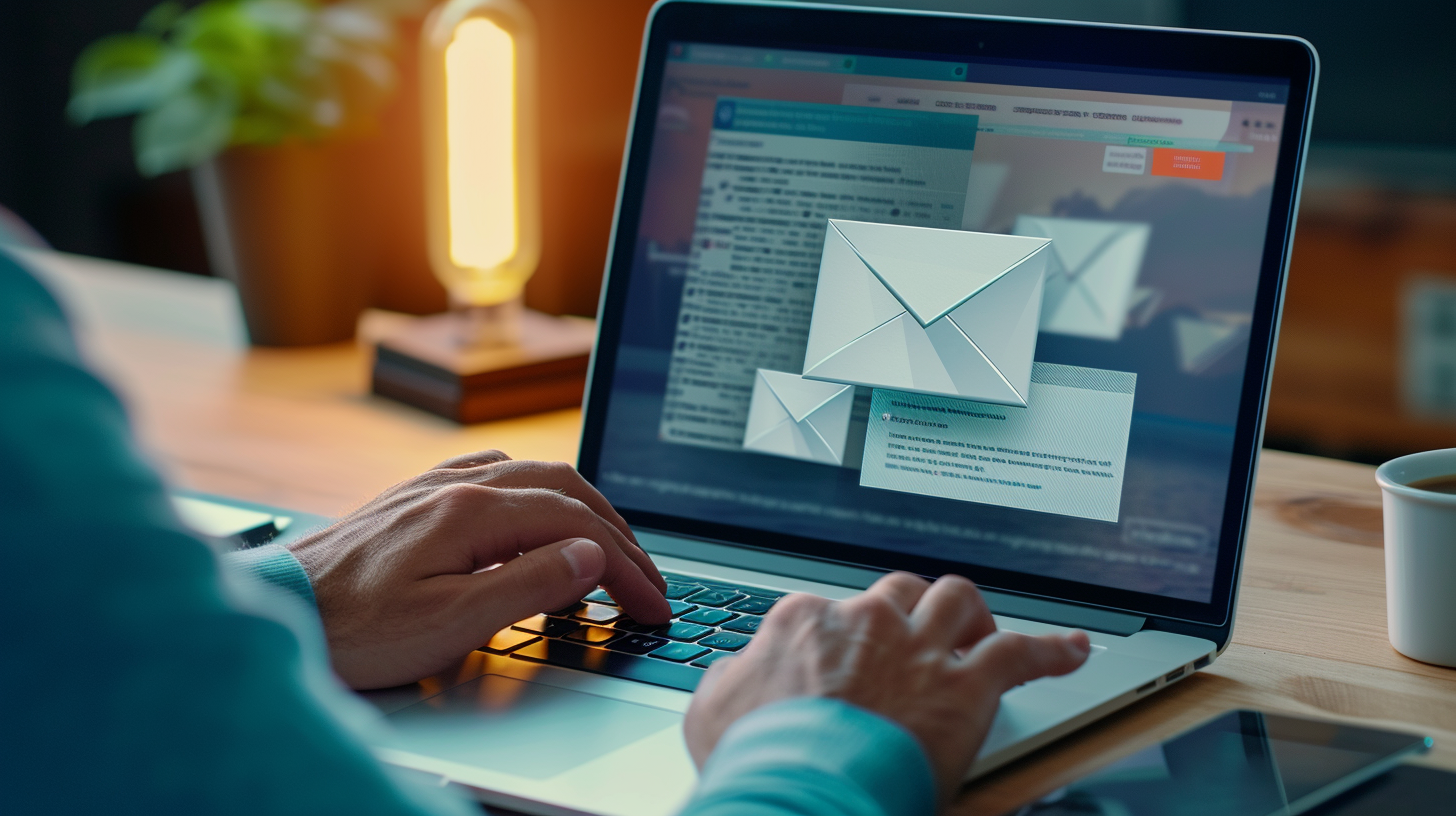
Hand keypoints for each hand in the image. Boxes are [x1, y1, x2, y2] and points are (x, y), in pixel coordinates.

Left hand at [286, 450, 669, 689]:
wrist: (279, 608)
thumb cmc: (355, 628)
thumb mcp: (450, 624)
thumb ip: (528, 586)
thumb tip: (591, 556)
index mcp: (472, 513)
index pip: (578, 527)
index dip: (626, 567)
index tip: (652, 603)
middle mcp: (458, 485)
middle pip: (566, 490)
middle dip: (618, 534)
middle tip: (647, 581)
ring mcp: (437, 485)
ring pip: (535, 475)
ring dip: (584, 509)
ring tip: (610, 549)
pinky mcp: (419, 495)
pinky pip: (498, 474)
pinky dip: (540, 494)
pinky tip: (539, 515)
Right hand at [684, 572, 1089, 802]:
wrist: (799, 785)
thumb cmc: (756, 756)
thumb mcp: (713, 710)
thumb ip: (731, 680)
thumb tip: (735, 674)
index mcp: (805, 621)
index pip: (834, 611)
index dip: (849, 636)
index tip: (854, 659)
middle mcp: (866, 619)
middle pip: (900, 591)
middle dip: (912, 612)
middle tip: (919, 640)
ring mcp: (918, 646)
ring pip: (957, 599)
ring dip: (972, 615)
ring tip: (980, 633)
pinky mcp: (964, 682)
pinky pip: (1021, 652)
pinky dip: (1052, 650)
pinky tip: (1071, 650)